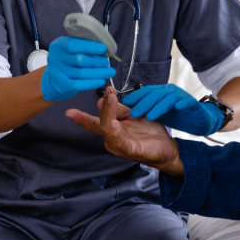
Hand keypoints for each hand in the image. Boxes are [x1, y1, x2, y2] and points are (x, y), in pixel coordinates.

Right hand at [39, 36, 114, 101]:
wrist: (53, 79)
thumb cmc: (66, 60)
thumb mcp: (69, 48)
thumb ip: (82, 45)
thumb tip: (103, 49)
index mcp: (59, 45)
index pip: (73, 45)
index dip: (90, 47)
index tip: (103, 48)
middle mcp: (56, 58)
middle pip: (80, 60)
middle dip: (97, 61)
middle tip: (106, 62)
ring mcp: (59, 73)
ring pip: (82, 73)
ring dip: (99, 72)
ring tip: (109, 72)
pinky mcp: (63, 86)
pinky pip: (80, 84)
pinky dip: (92, 83)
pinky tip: (101, 80)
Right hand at [67, 88, 181, 174]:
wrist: (167, 146)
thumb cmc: (150, 132)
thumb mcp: (133, 115)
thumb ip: (118, 109)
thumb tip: (102, 100)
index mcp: (111, 130)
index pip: (94, 121)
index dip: (82, 116)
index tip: (72, 110)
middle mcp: (111, 139)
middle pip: (99, 122)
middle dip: (103, 105)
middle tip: (109, 90)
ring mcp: (118, 146)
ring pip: (107, 128)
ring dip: (107, 112)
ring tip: (111, 97)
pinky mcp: (128, 150)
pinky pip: (117, 138)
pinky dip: (113, 128)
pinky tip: (113, 119)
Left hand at [121, 84, 223, 135]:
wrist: (200, 121)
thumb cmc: (178, 116)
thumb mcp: (159, 112)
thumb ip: (147, 108)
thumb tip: (129, 107)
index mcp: (162, 93)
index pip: (147, 91)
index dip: (136, 96)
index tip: (125, 103)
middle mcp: (171, 92)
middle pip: (156, 94)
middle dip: (143, 103)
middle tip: (133, 113)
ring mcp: (183, 98)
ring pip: (169, 99)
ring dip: (158, 107)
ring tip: (149, 116)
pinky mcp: (193, 105)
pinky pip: (187, 102)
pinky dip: (181, 104)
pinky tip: (176, 109)